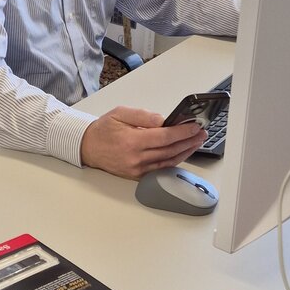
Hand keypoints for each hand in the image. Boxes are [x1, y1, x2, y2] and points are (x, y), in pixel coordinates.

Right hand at [79, 105, 207, 178]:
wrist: (87, 147)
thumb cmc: (104, 129)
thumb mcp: (121, 113)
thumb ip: (144, 116)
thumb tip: (164, 120)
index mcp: (132, 141)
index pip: (164, 137)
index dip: (182, 132)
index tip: (195, 126)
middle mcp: (135, 158)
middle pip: (170, 150)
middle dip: (189, 141)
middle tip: (201, 133)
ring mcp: (136, 169)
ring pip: (168, 161)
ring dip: (185, 152)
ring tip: (197, 142)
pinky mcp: (136, 176)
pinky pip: (160, 169)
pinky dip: (174, 161)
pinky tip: (183, 153)